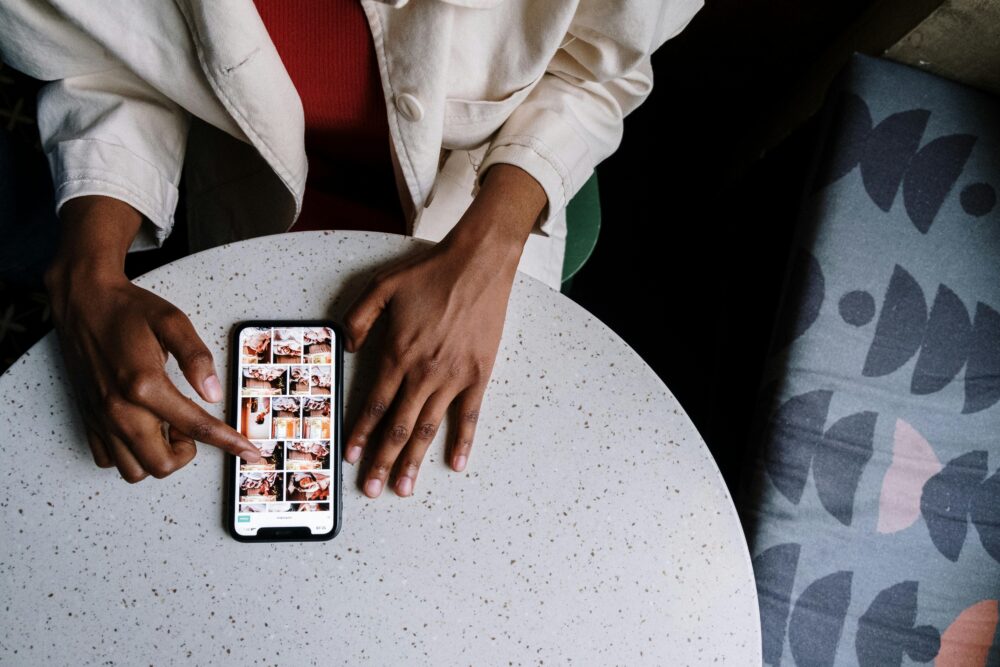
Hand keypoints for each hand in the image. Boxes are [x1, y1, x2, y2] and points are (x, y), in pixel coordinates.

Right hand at [46, 196, 259, 481]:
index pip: (196, 427)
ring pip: (135, 470)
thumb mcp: (172, 322)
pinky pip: (109, 460)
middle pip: (162, 465)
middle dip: (186, 452)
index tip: (248, 452)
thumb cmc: (127, 310)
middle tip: (189, 424)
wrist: (83, 301)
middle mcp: (119, 408)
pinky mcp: (88, 419)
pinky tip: (142, 428)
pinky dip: (130, 454)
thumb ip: (197, 357)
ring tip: (165, 425)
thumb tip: (214, 392)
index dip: (228, 443)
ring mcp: (101, 418)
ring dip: (157, 456)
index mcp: (144, 385)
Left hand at [343, 164, 546, 496]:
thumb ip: (357, 319)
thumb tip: (345, 347)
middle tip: (372, 489)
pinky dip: (464, 441)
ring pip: (429, 427)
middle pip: (399, 426)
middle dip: (382, 460)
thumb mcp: (381, 287)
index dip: (361, 433)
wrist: (479, 263)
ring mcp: (453, 376)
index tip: (351, 457)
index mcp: (398, 353)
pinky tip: (456, 463)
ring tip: (404, 487)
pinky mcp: (479, 374)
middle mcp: (424, 372)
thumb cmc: (430, 273)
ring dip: (415, 460)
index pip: (376, 404)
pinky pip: (470, 414)